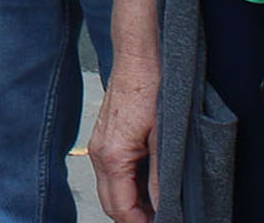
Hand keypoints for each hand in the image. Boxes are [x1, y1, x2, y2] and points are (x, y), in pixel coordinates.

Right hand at [89, 53, 160, 222]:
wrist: (138, 58)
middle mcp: (99, 153)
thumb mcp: (163, 137)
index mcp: (112, 156)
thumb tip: (164, 207)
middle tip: (161, 220)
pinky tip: (149, 184)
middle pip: (111, 203)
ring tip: (159, 206)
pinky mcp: (105, 138)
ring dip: (131, 202)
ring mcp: (99, 145)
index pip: (120, 208)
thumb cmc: (149, 87)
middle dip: (133, 217)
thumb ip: (162, 177)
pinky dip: (127, 185)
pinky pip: (112, 173)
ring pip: (111, 189)